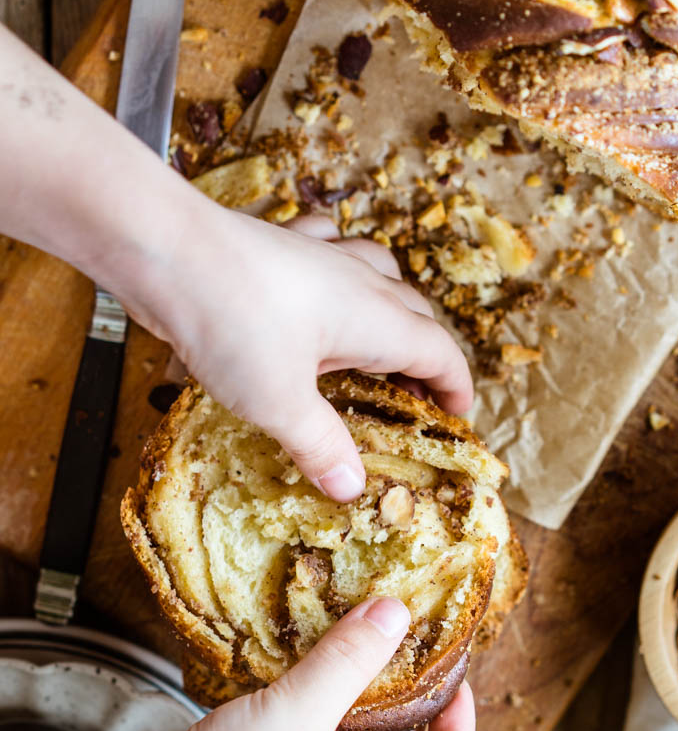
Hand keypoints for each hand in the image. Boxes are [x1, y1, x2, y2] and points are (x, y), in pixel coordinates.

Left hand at [0, 24, 472, 503]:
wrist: (167, 250)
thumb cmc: (233, 325)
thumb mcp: (280, 403)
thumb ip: (320, 445)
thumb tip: (352, 488)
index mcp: (376, 320)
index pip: (441, 353)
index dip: (456, 387)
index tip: (458, 415)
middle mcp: (360, 281)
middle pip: (417, 315)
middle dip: (426, 356)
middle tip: (414, 396)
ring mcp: (321, 254)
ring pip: (381, 272)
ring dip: (391, 305)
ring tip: (378, 336)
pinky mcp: (282, 242)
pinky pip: (329, 244)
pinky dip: (339, 262)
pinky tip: (324, 273)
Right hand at [118, 597, 473, 730]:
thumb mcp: (296, 718)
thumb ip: (349, 662)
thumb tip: (396, 614)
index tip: (458, 683)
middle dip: (405, 697)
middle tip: (412, 642)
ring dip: (360, 690)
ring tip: (369, 636)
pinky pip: (317, 730)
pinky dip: (323, 696)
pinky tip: (322, 656)